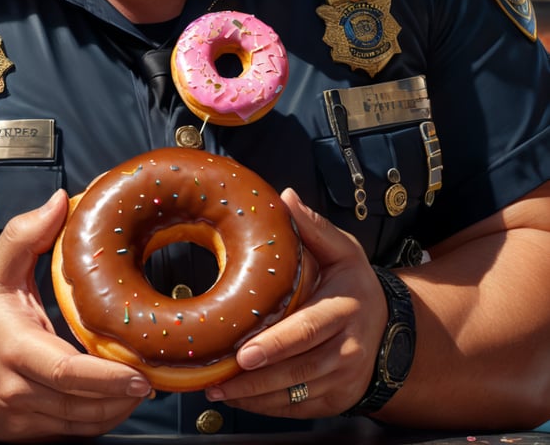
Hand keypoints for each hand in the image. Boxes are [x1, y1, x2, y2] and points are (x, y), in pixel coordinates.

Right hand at [0, 190, 150, 440]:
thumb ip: (26, 234)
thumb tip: (61, 202)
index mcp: (16, 348)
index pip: (65, 371)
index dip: (107, 377)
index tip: (140, 373)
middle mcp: (19, 390)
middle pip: (81, 405)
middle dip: (123, 396)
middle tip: (154, 377)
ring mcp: (23, 418)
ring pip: (81, 425)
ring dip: (116, 410)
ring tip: (142, 387)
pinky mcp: (27, 434)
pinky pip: (71, 434)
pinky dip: (98, 420)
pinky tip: (116, 400)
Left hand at [204, 188, 385, 417]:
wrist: (389, 332)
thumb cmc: (354, 285)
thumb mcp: (343, 251)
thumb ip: (315, 227)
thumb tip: (287, 197)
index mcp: (344, 309)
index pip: (308, 330)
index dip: (275, 345)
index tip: (244, 353)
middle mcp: (347, 349)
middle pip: (297, 370)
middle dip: (255, 379)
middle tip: (217, 378)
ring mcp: (342, 380)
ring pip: (294, 394)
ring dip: (253, 396)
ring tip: (217, 390)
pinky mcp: (335, 401)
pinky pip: (297, 408)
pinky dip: (265, 406)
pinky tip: (237, 399)